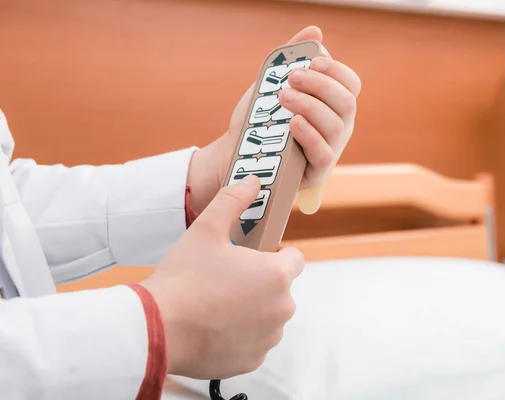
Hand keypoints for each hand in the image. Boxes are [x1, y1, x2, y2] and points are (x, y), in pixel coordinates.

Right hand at [140, 174, 304, 378]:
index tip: (252, 258)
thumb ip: (233, 200)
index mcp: (277, 274)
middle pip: (280, 288)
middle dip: (260, 282)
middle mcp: (282, 308)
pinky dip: (242, 334)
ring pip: (268, 315)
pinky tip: (215, 325)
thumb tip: (252, 180)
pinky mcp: (254, 359)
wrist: (158, 328)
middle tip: (227, 279)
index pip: (295, 259)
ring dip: (253, 309)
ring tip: (218, 303)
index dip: (275, 255)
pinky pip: (255, 341)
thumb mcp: (206, 229)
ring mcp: (269, 337)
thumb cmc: (184, 277)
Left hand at [187, 25, 360, 213]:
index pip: (351, 85)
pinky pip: (323, 153)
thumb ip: (293, 58)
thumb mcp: (274, 85)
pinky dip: (309, 134)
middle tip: (292, 77)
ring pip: (335, 126)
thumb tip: (314, 31)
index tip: (315, 61)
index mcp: (333, 105)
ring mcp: (330, 150)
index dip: (337, 71)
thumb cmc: (263, 118)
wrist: (239, 151)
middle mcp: (338, 127)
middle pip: (346, 103)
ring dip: (310, 106)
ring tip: (283, 97)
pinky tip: (293, 122)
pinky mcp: (317, 172)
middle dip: (320, 85)